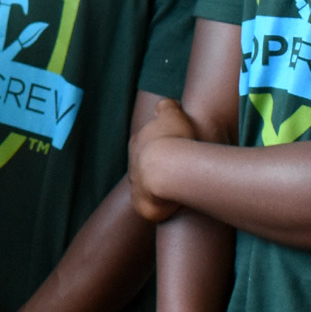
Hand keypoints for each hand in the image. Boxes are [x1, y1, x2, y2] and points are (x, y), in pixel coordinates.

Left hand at [128, 99, 198, 223]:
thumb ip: (166, 107)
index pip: (146, 145)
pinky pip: (151, 207)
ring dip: (159, 189)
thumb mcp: (173, 114)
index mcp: (137, 143)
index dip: (161, 147)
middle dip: (157, 169)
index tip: (174, 150)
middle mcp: (132, 165)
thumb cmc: (174, 139)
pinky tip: (173, 206)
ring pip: (146, 188)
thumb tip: (163, 105)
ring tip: (178, 190)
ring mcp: (135, 186)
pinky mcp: (142, 205)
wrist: (168, 170)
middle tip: (177, 172)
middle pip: (144, 167)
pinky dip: (160, 207)